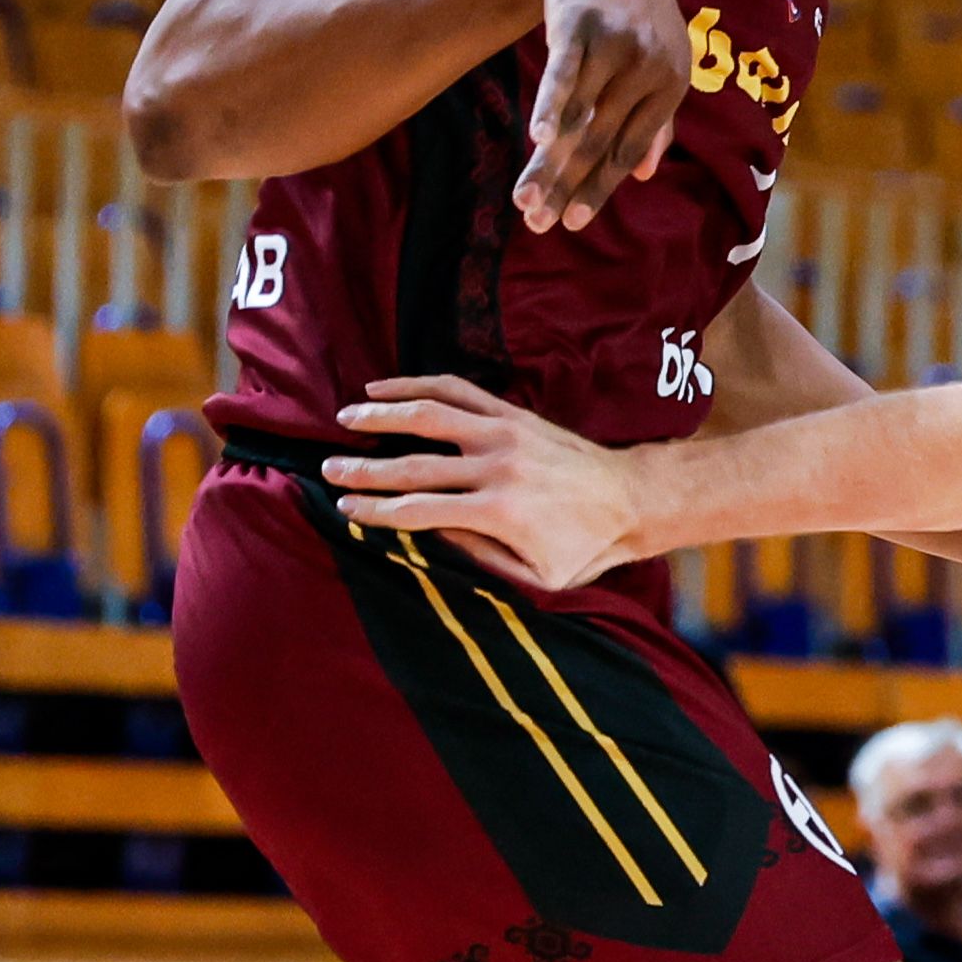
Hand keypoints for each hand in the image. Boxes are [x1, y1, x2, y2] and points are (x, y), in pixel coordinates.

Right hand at [330, 372, 637, 586]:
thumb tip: (430, 536)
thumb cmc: (587, 548)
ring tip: (344, 418)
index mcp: (500, 513)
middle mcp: (498, 467)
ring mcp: (506, 433)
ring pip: (429, 414)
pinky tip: (383, 387)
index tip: (344, 509)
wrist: (634, 500)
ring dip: (382, 414)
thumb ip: (482, 562)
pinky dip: (416, 384)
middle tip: (327, 469)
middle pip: (413, 463)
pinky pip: (456, 391)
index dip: (376, 510)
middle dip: (364, 467)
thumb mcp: (539, 578)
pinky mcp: (514, 414)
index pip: (419, 510)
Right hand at [519, 0, 691, 230]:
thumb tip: (642, 175)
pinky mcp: (581, 25)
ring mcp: (615, 47)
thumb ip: (654, 120)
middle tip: (536, 222)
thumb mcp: (662, 65)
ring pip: (578, 118)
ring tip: (522, 196)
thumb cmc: (636, 18)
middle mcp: (647, 70)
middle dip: (565, 186)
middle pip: (599, 142)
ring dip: (547, 161)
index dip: (599, 188)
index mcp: (669, 87)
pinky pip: (565, 73)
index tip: (571, 222)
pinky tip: (536, 138)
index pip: (628, 151)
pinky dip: (552, 106)